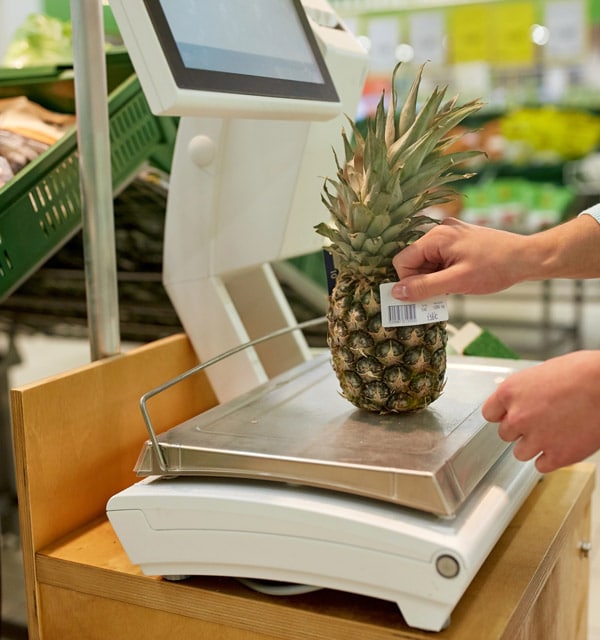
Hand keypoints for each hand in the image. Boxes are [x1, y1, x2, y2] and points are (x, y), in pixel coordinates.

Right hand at [391, 218, 531, 300]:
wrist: (527, 257)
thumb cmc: (495, 268)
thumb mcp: (457, 282)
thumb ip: (424, 287)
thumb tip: (396, 293)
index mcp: (435, 236)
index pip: (402, 260)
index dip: (409, 282)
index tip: (425, 295)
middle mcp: (439, 230)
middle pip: (413, 260)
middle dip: (422, 280)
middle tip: (442, 293)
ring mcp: (449, 234)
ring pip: (426, 262)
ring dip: (434, 278)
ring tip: (454, 286)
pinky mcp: (457, 240)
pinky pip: (438, 259)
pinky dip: (442, 273)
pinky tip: (458, 280)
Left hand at [482, 351, 599, 472]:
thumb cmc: (581, 373)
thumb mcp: (540, 373)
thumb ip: (523, 391)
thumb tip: (517, 400)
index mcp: (510, 392)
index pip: (489, 413)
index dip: (502, 415)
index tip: (509, 416)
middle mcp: (518, 416)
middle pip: (505, 434)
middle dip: (520, 429)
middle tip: (540, 421)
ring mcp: (537, 438)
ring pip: (520, 453)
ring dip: (534, 446)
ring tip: (553, 433)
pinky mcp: (558, 455)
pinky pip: (541, 466)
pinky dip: (550, 459)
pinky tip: (561, 445)